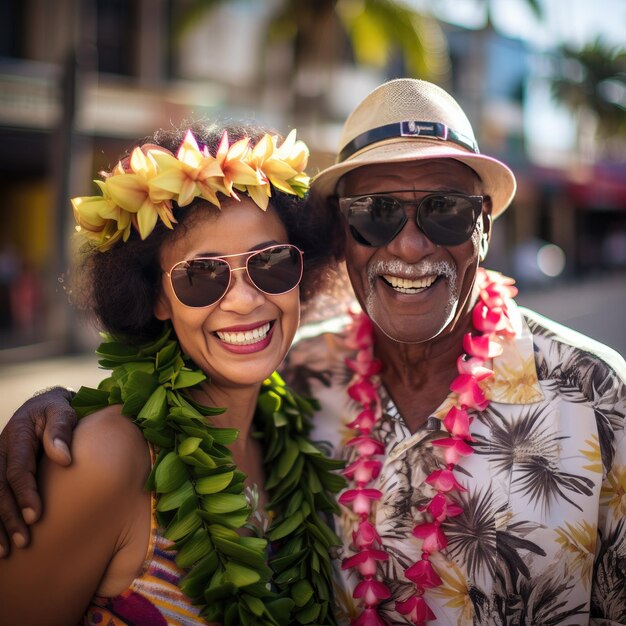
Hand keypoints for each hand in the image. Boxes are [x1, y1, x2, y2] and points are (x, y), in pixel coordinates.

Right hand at [0, 387, 76, 556]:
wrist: (46, 405)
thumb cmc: (60, 410)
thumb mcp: (63, 411)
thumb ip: (62, 430)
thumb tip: (64, 459)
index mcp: (17, 434)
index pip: (18, 469)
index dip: (25, 494)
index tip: (35, 516)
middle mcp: (1, 448)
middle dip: (9, 517)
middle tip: (24, 540)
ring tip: (6, 551)